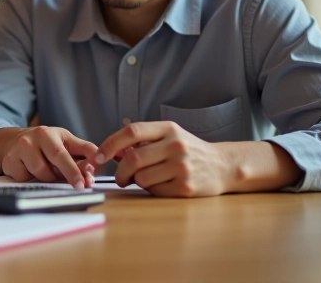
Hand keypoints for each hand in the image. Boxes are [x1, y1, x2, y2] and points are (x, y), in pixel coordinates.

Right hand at [0, 126, 97, 187]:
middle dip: (67, 176)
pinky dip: (32, 180)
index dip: (74, 170)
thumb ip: (85, 150)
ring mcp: (18, 150)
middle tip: (79, 187)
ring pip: (39, 174)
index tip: (85, 183)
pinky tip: (32, 172)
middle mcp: (31, 139)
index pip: (63, 154)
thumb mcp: (66, 141)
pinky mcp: (8, 161)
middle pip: (50, 165)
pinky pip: (24, 179)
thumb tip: (99, 161)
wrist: (15, 141)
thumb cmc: (47, 144)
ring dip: (48, 178)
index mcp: (47, 133)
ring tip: (49, 172)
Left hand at [94, 121, 231, 196]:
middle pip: (133, 158)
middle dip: (120, 171)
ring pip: (141, 178)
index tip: (98, 157)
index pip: (132, 132)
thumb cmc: (188, 151)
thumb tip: (111, 152)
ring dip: (136, 182)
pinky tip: (162, 184)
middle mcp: (176, 145)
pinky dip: (151, 190)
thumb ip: (142, 142)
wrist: (222, 166)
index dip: (110, 144)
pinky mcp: (185, 187)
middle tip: (121, 178)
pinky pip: (154, 191)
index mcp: (168, 129)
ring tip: (146, 179)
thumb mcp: (168, 137)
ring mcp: (182, 167)